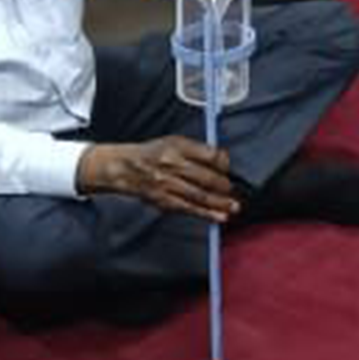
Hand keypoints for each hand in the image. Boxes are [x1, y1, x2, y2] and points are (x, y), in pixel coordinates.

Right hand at [78, 136, 235, 222]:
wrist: (123, 167)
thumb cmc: (153, 154)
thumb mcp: (174, 142)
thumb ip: (198, 150)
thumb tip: (223, 160)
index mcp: (177, 146)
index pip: (209, 155)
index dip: (223, 163)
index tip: (228, 168)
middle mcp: (172, 164)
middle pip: (207, 177)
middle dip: (224, 186)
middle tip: (233, 190)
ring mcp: (167, 184)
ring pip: (200, 195)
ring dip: (220, 203)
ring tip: (234, 207)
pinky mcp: (163, 200)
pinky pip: (189, 208)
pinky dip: (206, 214)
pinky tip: (219, 217)